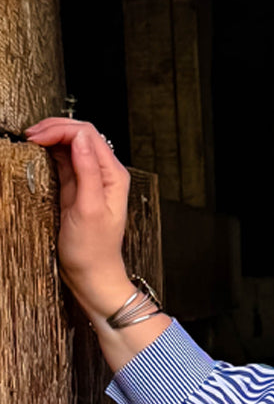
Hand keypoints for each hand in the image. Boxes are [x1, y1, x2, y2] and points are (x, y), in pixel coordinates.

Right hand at [23, 117, 130, 291]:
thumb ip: (87, 171)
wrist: (92, 274)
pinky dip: (50, 152)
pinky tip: (38, 152)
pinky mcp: (77, 187)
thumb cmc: (93, 249)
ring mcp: (90, 179)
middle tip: (29, 136)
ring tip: (30, 141)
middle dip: (54, 129)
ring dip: (51, 137)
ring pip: (71, 145)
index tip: (36, 137)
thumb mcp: (89, 209)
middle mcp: (105, 173)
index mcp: (113, 175)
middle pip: (80, 135)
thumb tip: (80, 139)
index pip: (88, 135)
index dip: (61, 129)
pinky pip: (64, 160)